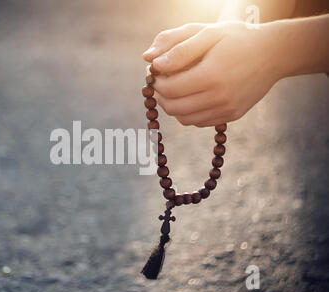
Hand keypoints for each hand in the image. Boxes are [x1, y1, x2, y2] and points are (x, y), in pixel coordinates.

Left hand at [143, 22, 283, 126]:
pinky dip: (188, 112)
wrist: (273, 53)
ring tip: (174, 88)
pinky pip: (199, 122)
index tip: (155, 72)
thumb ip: (179, 49)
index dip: (156, 82)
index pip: (169, 89)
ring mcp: (227, 109)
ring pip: (184, 119)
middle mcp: (220, 97)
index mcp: (211, 74)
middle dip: (160, 95)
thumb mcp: (208, 34)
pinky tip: (190, 95)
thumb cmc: (237, 38)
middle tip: (160, 82)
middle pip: (173, 108)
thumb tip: (153, 63)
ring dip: (172, 106)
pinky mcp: (232, 116)